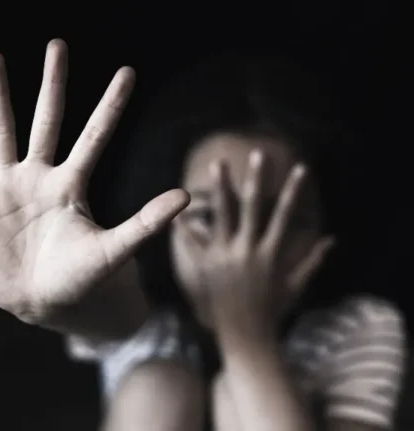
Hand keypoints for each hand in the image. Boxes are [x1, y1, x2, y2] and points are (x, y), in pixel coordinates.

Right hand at [0, 40, 189, 335]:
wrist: (42, 303)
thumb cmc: (80, 279)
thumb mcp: (114, 251)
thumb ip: (145, 222)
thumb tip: (186, 196)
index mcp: (72, 185)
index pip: (95, 136)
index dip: (111, 105)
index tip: (128, 72)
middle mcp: (40, 176)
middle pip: (47, 120)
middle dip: (53, 84)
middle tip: (57, 45)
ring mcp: (8, 187)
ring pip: (1, 132)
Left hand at [175, 150, 333, 337]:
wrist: (245, 336)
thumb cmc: (273, 311)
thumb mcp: (296, 285)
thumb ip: (312, 261)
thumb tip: (331, 241)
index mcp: (271, 254)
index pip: (285, 215)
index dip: (293, 191)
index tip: (300, 168)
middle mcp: (248, 250)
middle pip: (252, 207)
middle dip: (256, 179)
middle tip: (257, 153)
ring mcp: (225, 256)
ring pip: (222, 214)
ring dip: (220, 188)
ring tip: (218, 164)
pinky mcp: (207, 265)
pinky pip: (196, 240)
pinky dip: (187, 224)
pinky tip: (178, 206)